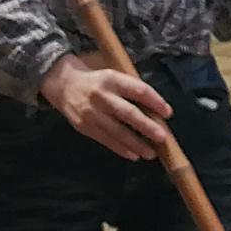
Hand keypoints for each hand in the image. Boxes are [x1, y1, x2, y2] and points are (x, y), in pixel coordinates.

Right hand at [42, 57, 171, 161]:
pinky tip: (133, 155)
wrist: (62, 84)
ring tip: (151, 153)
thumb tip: (155, 110)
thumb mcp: (112, 75)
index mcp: (112, 78)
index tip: (168, 113)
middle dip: (147, 127)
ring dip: (136, 144)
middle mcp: (102, 96)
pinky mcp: (84, 126)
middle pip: (128, 113)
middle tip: (163, 137)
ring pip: (117, 131)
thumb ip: (129, 88)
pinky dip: (121, 148)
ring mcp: (92, 113)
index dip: (155, 102)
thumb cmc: (95, 80)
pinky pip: (106, 140)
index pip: (138, 90)